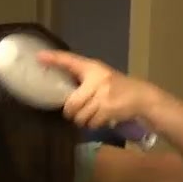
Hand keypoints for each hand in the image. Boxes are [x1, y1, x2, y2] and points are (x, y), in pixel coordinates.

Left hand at [36, 50, 165, 131]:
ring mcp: (103, 94)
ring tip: (93, 114)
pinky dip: (94, 124)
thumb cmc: (116, 89)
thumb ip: (82, 82)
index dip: (55, 59)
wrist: (142, 97)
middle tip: (78, 112)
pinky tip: (102, 118)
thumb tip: (59, 95)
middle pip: (70, 104)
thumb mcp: (100, 79)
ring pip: (79, 116)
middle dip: (71, 113)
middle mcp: (97, 78)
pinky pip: (91, 123)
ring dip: (83, 120)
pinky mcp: (109, 108)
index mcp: (93, 68)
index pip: (71, 61)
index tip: (39, 57)